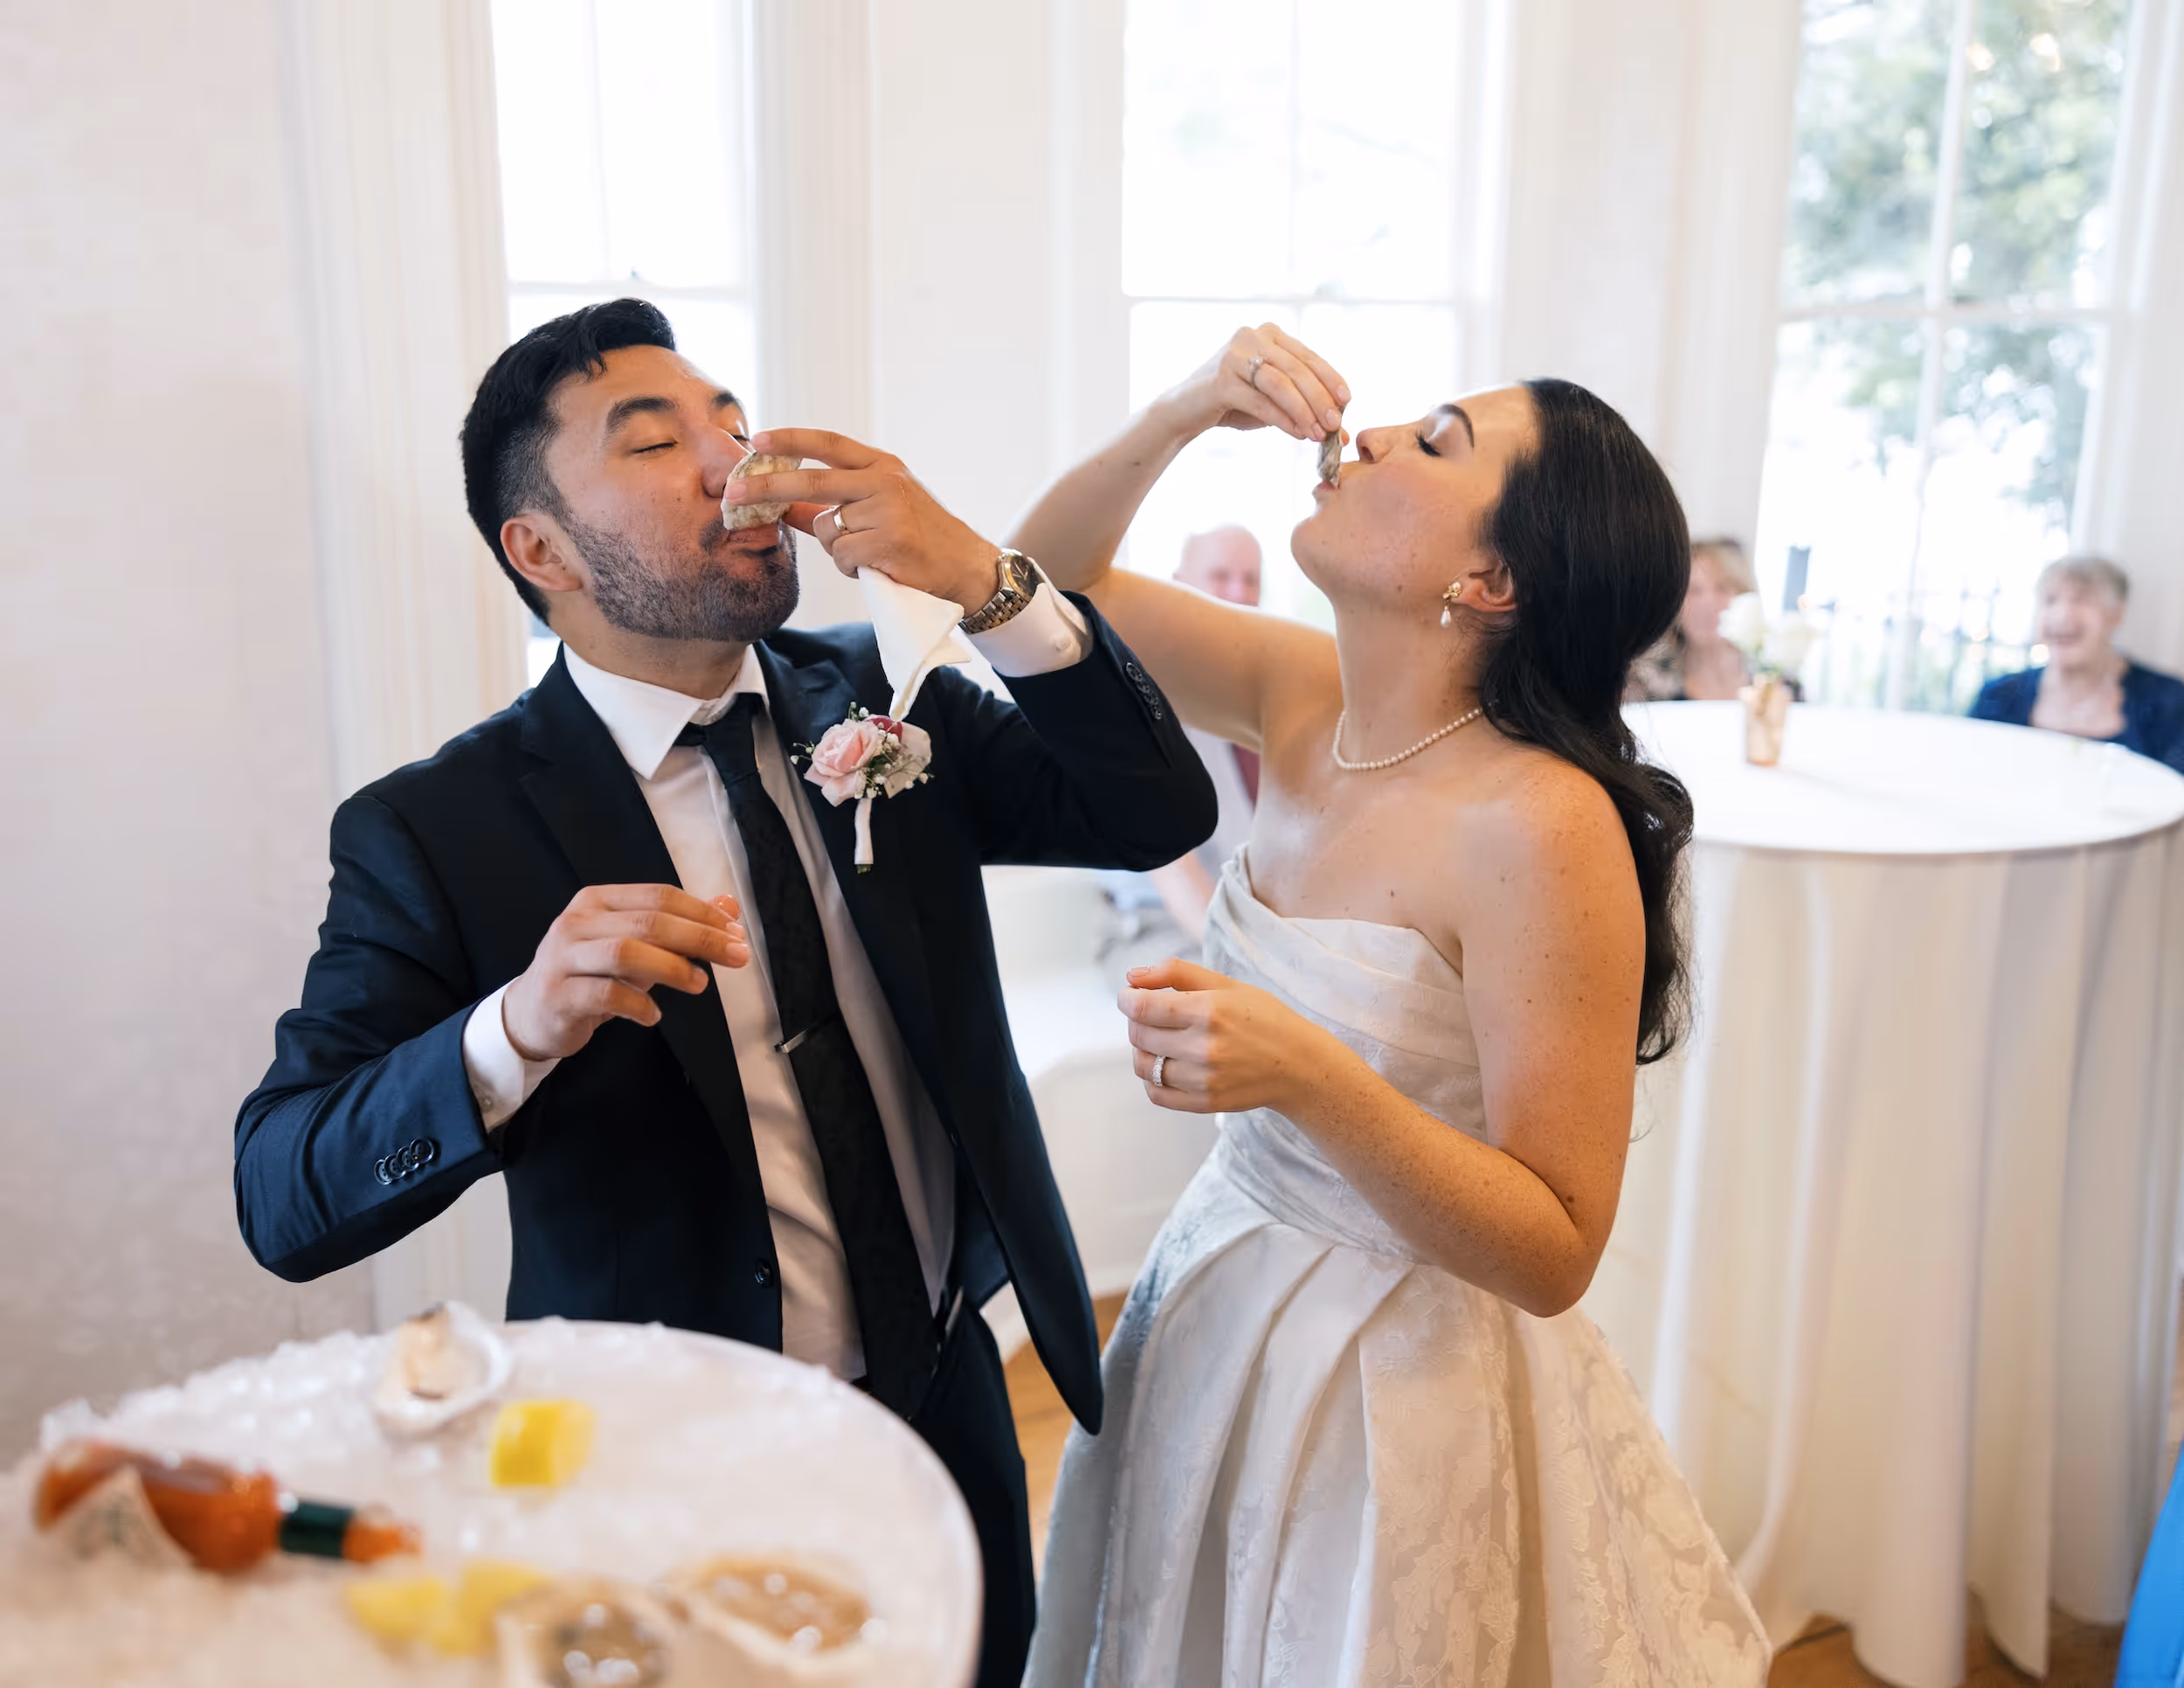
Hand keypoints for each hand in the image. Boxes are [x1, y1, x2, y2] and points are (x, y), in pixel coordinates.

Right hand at [502, 885, 749, 1061]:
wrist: (532, 1013)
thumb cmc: (591, 974)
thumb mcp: (636, 945)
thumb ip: (680, 924)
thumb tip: (729, 905)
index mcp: (598, 901)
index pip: (658, 896)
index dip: (702, 913)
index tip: (736, 934)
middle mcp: (577, 922)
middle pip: (648, 922)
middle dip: (699, 939)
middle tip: (736, 957)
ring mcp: (563, 957)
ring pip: (626, 952)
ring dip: (672, 968)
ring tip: (700, 984)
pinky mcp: (558, 995)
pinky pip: (606, 995)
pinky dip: (638, 1005)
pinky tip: (654, 1016)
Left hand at [731, 428, 1001, 611]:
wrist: (967, 567)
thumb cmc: (920, 538)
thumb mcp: (880, 509)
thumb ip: (834, 504)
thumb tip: (783, 506)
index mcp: (883, 466)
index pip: (829, 444)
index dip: (791, 440)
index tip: (758, 440)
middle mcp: (885, 481)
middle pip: (812, 482)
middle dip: (768, 488)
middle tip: (733, 492)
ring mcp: (887, 510)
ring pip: (827, 529)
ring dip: (838, 549)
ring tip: (871, 554)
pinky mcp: (888, 541)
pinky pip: (842, 555)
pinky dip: (851, 568)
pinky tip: (877, 566)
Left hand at [1119, 957, 1329, 1114]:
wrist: (1300, 1065)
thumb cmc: (1263, 1018)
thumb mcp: (1226, 984)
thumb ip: (1176, 973)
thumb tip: (1132, 977)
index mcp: (1209, 1011)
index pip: (1143, 1007)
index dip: (1126, 999)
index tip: (1129, 996)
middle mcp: (1204, 1047)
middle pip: (1139, 1035)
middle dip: (1135, 1021)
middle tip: (1150, 1015)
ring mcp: (1204, 1079)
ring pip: (1144, 1066)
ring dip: (1142, 1050)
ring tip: (1159, 1040)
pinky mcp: (1206, 1102)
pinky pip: (1157, 1094)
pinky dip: (1152, 1079)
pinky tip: (1167, 1065)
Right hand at [1155, 324, 1350, 444]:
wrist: (1185, 411)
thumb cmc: (1234, 404)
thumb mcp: (1273, 400)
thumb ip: (1303, 406)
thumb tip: (1342, 430)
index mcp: (1268, 334)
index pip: (1307, 356)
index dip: (1330, 378)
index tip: (1347, 401)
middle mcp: (1251, 336)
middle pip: (1297, 369)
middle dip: (1320, 399)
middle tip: (1336, 424)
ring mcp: (1233, 355)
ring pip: (1280, 383)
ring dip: (1304, 410)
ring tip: (1319, 433)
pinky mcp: (1220, 380)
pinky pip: (1260, 401)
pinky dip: (1283, 419)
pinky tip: (1297, 434)